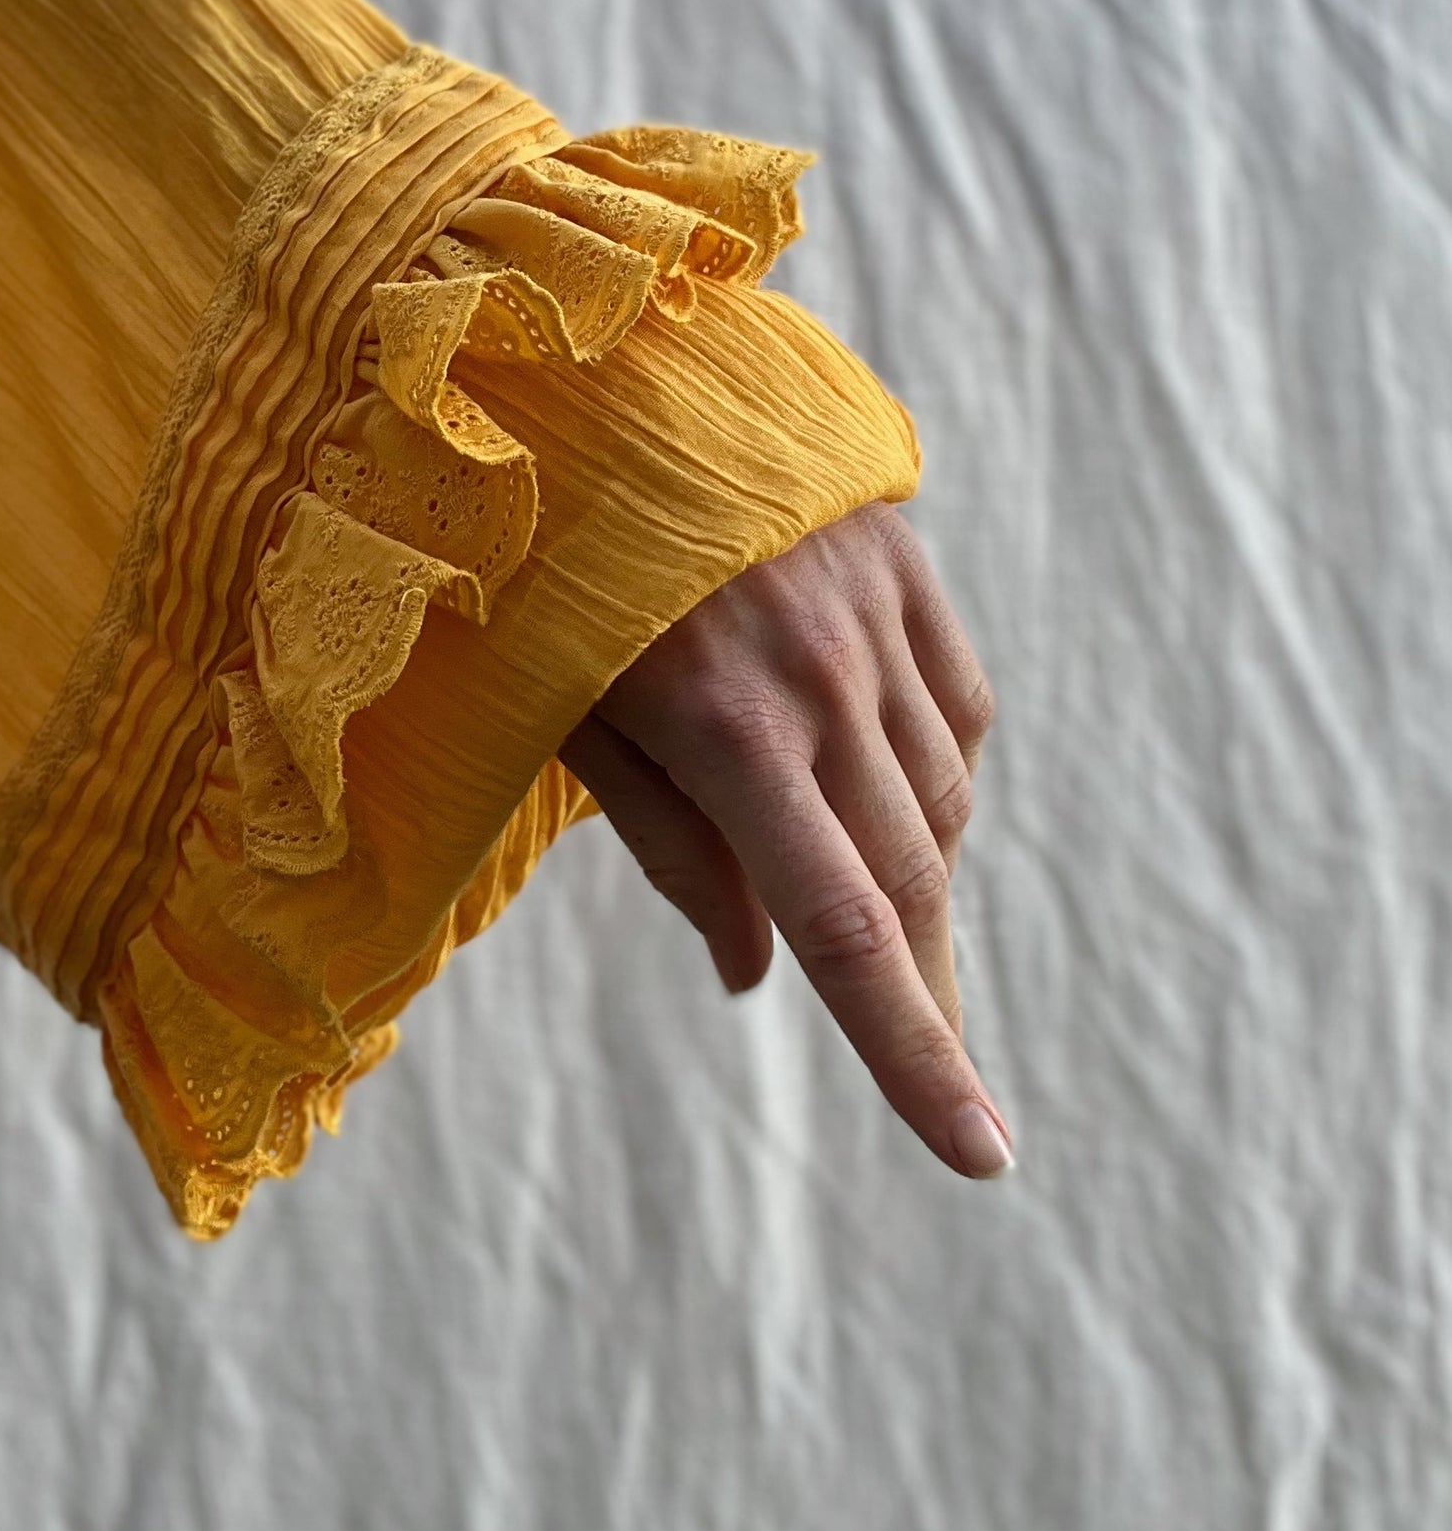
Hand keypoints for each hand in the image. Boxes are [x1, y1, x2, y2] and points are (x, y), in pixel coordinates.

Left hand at [559, 501, 1011, 1179]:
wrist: (604, 372)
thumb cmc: (548, 560)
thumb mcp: (573, 716)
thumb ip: (672, 847)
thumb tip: (756, 975)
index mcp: (726, 731)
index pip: (844, 934)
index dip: (913, 1057)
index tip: (982, 1158)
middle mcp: (822, 680)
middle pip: (911, 883)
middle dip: (929, 998)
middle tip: (942, 1073)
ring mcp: (876, 616)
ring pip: (940, 800)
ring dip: (911, 870)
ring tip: (846, 877)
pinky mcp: (905, 566)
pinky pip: (958, 710)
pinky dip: (930, 768)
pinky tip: (874, 768)